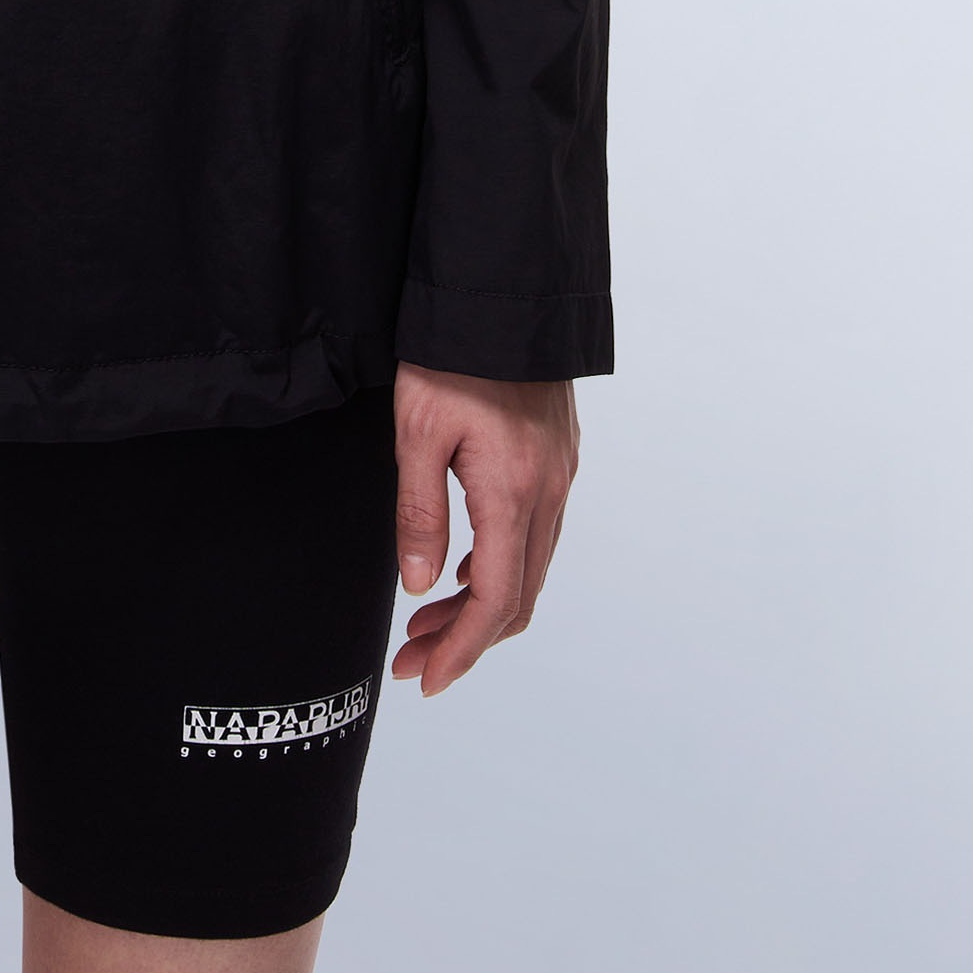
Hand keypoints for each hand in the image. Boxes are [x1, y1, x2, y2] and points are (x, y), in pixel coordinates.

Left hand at [391, 362, 578, 695]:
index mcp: (514, 492)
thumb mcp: (417, 431)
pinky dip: (501, 566)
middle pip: (518, 597)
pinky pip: (538, 534)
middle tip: (412, 658)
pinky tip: (463, 567)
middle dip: (465, 639)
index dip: (462, 651)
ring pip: (531, 569)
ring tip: (425, 619)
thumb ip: (420, 513)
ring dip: (481, 605)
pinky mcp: (559, 456)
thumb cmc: (451, 353)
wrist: (503, 291)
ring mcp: (561, 474)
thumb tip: (421, 587)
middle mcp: (550, 491)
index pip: (496, 602)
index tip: (426, 680)